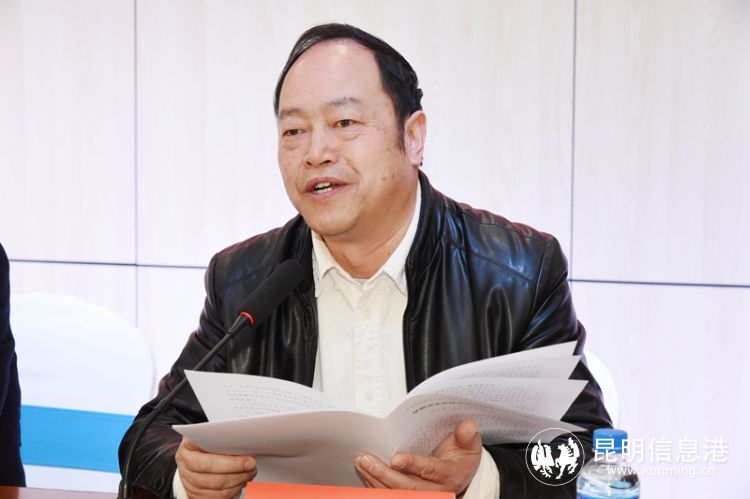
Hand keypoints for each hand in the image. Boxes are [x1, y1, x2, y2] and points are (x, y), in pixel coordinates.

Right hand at [175, 436, 256, 497]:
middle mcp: (186, 469)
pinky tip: (239, 483)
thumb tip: (244, 444)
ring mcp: (190, 484)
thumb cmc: (202, 441)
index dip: (232, 464)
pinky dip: (231, 492)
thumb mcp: (208, 433)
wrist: (191, 453)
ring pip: (218, 491)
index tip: (249, 460)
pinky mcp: (195, 495)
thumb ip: (222, 438)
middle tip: (252, 467)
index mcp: (187, 451)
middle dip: (239, 474)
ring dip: (238, 484)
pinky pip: (216, 498)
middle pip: (215, 479)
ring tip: (249, 474)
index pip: (208, 462)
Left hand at [354, 419, 482, 493]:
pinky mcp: (410, 497)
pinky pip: (389, 495)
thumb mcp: (469, 445)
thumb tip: (468, 425)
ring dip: (375, 480)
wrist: (461, 477)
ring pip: (395, 494)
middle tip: (366, 460)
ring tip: (361, 464)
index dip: (412, 465)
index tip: (395, 459)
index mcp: (449, 475)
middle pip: (407, 487)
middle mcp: (435, 490)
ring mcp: (422, 496)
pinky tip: (364, 473)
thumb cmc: (461, 458)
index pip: (429, 471)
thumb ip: (467, 436)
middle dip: (384, 475)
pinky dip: (375, 486)